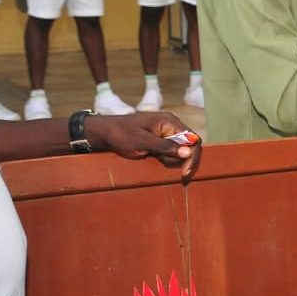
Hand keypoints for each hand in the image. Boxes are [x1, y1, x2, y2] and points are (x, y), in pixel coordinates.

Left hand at [84, 113, 201, 178]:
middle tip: (178, 174)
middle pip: (190, 144)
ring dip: (173, 160)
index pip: (193, 138)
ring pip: (181, 149)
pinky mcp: (160, 138)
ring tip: (155, 160)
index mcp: (169, 121)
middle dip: (184, 160)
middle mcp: (171, 124)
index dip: (193, 155)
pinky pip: (171, 150)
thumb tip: (188, 152)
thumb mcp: (142, 142)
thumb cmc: (120, 134)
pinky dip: (167, 158)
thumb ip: (165, 147)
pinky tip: (156, 160)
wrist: (103, 132)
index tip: (185, 172)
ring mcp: (166, 131)